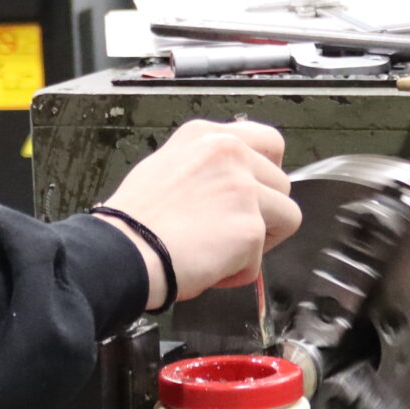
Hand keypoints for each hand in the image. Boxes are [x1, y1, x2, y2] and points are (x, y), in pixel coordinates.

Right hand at [101, 118, 298, 303]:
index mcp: (207, 137)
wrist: (122, 250)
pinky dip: (237, 271)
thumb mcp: (166, 166)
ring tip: (220, 250)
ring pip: (287, 218)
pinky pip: (261, 260)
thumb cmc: (133, 219)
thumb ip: (206, 167)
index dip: (268, 172)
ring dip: (258, 241)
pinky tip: (207, 266)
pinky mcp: (250, 227)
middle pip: (282, 183)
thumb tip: (229, 187)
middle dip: (264, 212)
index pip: (270, 141)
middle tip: (227, 229)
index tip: (255, 191)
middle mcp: (230, 153)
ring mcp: (244, 189)